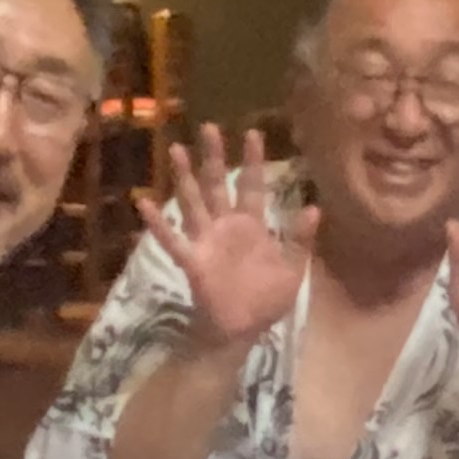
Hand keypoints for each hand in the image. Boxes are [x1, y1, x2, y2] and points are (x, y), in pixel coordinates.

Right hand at [137, 124, 308, 351]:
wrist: (243, 331)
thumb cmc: (267, 301)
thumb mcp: (292, 270)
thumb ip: (300, 240)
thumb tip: (315, 207)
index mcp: (253, 226)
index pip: (254, 186)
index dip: (254, 161)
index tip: (253, 132)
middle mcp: (227, 226)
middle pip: (219, 184)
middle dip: (214, 157)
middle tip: (209, 127)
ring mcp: (207, 241)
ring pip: (194, 202)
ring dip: (185, 177)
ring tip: (176, 150)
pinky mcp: (192, 260)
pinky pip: (172, 239)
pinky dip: (158, 223)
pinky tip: (143, 203)